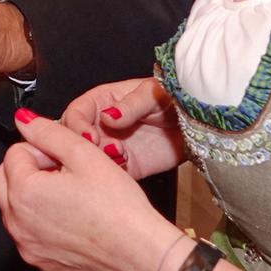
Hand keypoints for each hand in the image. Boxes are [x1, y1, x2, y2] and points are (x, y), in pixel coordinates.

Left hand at [0, 110, 183, 270]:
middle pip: (5, 181)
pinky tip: (71, 216)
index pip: (14, 154)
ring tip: (70, 193)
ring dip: (34, 195)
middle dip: (29, 169)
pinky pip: (29, 233)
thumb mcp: (84, 154)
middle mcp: (18, 224)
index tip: (64, 157)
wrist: (139, 252)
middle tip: (63, 170)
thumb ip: (48, 132)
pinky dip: (42, 221)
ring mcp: (28, 247)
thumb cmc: (118, 206)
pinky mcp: (41, 262)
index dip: (41, 148)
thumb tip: (24, 121)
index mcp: (24, 193)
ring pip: (15, 208)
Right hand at [61, 78, 185, 180]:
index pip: (76, 113)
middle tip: (99, 154)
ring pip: (88, 159)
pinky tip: (124, 171)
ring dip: (96, 163)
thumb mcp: (152, 94)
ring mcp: (111, 147)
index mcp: (102, 101)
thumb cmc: (173, 98)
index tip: (88, 137)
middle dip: (81, 148)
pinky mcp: (125, 167)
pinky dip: (111, 177)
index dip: (77, 125)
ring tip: (118, 160)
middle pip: (75, 139)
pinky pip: (108, 175)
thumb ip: (130, 105)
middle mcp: (101, 125)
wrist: (196, 124)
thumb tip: (108, 116)